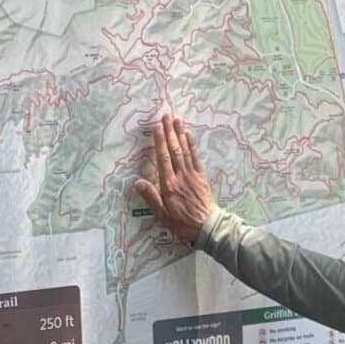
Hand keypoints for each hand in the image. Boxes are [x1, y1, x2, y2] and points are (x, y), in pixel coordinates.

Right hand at [130, 113, 216, 246]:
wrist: (207, 227)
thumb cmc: (182, 223)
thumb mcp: (163, 214)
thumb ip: (151, 197)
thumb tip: (137, 182)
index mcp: (169, 185)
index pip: (163, 158)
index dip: (160, 141)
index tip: (157, 127)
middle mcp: (181, 176)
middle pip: (174, 150)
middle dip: (169, 132)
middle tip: (166, 115)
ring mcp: (193, 175)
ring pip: (185, 151)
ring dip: (180, 134)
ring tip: (176, 120)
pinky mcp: (202, 177)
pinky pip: (196, 158)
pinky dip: (192, 145)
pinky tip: (189, 135)